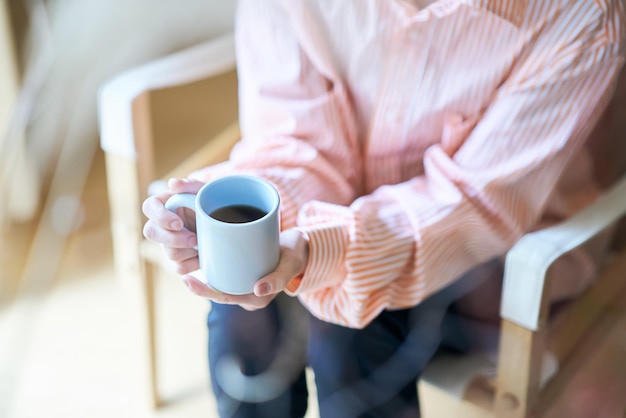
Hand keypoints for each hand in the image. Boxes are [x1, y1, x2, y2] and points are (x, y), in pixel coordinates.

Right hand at [142, 177, 203, 273]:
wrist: (227, 222)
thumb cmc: (212, 202)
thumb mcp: (206, 191)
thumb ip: (191, 185)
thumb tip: (173, 184)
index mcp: (164, 204)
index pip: (149, 207)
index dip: (160, 217)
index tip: (178, 223)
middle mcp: (162, 224)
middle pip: (151, 233)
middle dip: (172, 239)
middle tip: (193, 239)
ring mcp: (169, 243)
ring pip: (167, 253)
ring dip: (186, 251)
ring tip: (201, 244)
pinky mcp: (179, 259)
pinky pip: (178, 267)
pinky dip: (192, 264)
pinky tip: (202, 256)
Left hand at [182, 228, 308, 310]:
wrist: (301, 246)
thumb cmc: (296, 254)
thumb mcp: (290, 263)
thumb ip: (279, 278)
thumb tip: (259, 290)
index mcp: (257, 299)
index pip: (226, 297)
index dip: (205, 292)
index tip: (189, 280)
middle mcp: (249, 295)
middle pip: (220, 292)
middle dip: (200, 287)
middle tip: (183, 274)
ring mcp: (246, 285)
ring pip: (221, 284)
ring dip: (204, 278)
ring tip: (185, 267)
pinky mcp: (244, 274)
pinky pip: (226, 275)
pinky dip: (213, 269)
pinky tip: (199, 259)